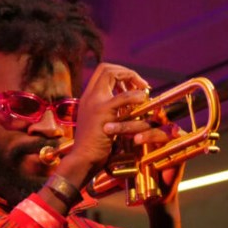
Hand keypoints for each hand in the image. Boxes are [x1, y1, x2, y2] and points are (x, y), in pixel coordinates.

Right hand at [55, 63, 152, 187]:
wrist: (82, 159)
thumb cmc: (94, 146)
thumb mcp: (100, 123)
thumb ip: (110, 111)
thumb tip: (128, 104)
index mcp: (88, 98)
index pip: (102, 71)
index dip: (120, 73)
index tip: (133, 84)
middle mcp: (89, 96)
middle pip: (107, 68)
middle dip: (127, 72)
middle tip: (141, 85)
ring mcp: (94, 102)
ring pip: (112, 74)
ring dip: (132, 78)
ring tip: (145, 90)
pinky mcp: (102, 112)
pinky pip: (122, 97)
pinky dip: (136, 95)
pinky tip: (143, 100)